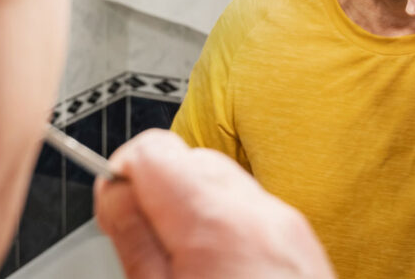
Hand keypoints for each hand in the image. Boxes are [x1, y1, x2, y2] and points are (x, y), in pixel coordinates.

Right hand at [94, 129, 333, 278]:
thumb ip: (133, 238)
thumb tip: (114, 192)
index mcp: (214, 221)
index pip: (152, 149)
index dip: (124, 177)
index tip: (118, 213)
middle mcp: (257, 211)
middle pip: (188, 158)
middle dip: (158, 191)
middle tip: (146, 245)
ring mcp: (286, 224)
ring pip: (219, 179)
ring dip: (190, 205)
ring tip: (183, 263)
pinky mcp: (300, 241)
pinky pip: (248, 208)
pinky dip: (223, 223)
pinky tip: (216, 271)